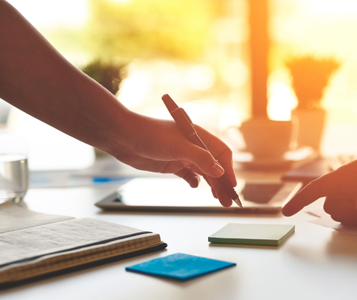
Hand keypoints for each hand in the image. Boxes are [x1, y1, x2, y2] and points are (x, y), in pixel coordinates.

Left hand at [102, 113, 236, 206]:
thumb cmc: (150, 135)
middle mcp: (193, 146)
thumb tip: (219, 171)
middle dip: (222, 183)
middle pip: (214, 166)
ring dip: (212, 186)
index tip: (232, 185)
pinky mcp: (172, 164)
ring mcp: (183, 156)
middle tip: (227, 200)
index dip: (228, 169)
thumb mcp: (179, 147)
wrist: (124, 137)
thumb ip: (201, 159)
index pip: (221, 153)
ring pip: (203, 172)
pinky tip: (195, 186)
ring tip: (218, 200)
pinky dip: (194, 181)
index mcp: (198, 136)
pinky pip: (189, 175)